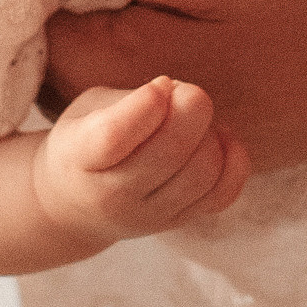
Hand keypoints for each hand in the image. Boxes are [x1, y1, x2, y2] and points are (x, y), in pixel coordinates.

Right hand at [31, 78, 247, 246]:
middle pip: (170, 152)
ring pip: (202, 173)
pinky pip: (222, 195)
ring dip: (210, 135)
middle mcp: (112, 197)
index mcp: (78, 158)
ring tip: (193, 120)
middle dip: (192, 108)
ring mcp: (148, 216)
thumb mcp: (87, 110)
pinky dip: (233, 162)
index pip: (113, 135)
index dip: (146, 103)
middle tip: (185, 92)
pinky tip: (216, 140)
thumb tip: (176, 93)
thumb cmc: (83, 143)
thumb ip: (129, 101)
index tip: (159, 83)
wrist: (74, 205)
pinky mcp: (177, 222)